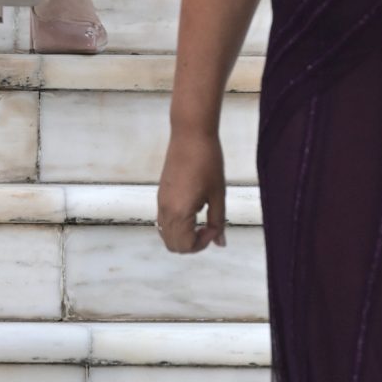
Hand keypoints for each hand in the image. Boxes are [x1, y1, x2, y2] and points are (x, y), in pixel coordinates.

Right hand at [157, 129, 226, 253]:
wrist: (190, 136)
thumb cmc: (208, 162)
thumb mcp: (218, 194)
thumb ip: (218, 221)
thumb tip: (220, 243)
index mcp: (179, 212)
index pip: (184, 245)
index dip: (202, 243)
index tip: (215, 227)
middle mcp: (165, 210)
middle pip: (172, 245)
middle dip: (192, 243)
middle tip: (209, 228)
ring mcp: (161, 203)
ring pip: (166, 234)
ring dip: (184, 235)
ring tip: (202, 220)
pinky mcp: (161, 195)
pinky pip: (163, 222)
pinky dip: (177, 226)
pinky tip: (194, 211)